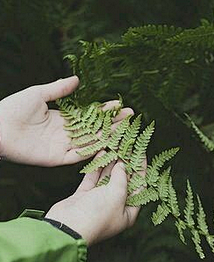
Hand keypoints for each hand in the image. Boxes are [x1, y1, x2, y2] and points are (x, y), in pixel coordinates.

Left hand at [0, 76, 132, 166]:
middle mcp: (66, 133)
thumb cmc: (14, 108)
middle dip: (112, 122)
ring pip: (90, 141)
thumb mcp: (38, 93)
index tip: (119, 104)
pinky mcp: (58, 158)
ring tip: (125, 128)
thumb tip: (76, 80)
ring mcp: (63, 146)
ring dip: (107, 135)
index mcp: (62, 118)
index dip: (104, 110)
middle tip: (129, 115)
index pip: (89, 114)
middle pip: (94, 128)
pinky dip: (93, 151)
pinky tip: (107, 144)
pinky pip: (79, 155)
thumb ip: (59, 89)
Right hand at [45, 153, 143, 245]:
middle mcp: (114, 207)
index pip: (139, 187)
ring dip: (111, 163)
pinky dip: (97, 167)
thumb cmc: (96, 215)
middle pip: (123, 182)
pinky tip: (101, 153)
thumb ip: (121, 178)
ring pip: (107, 178)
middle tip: (127, 147)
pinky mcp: (84, 196)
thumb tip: (122, 166)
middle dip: (125, 164)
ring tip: (115, 146)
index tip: (141, 154)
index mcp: (127, 212)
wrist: (67, 226)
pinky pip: (93, 179)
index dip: (141, 170)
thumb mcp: (116, 195)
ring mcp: (98, 201)